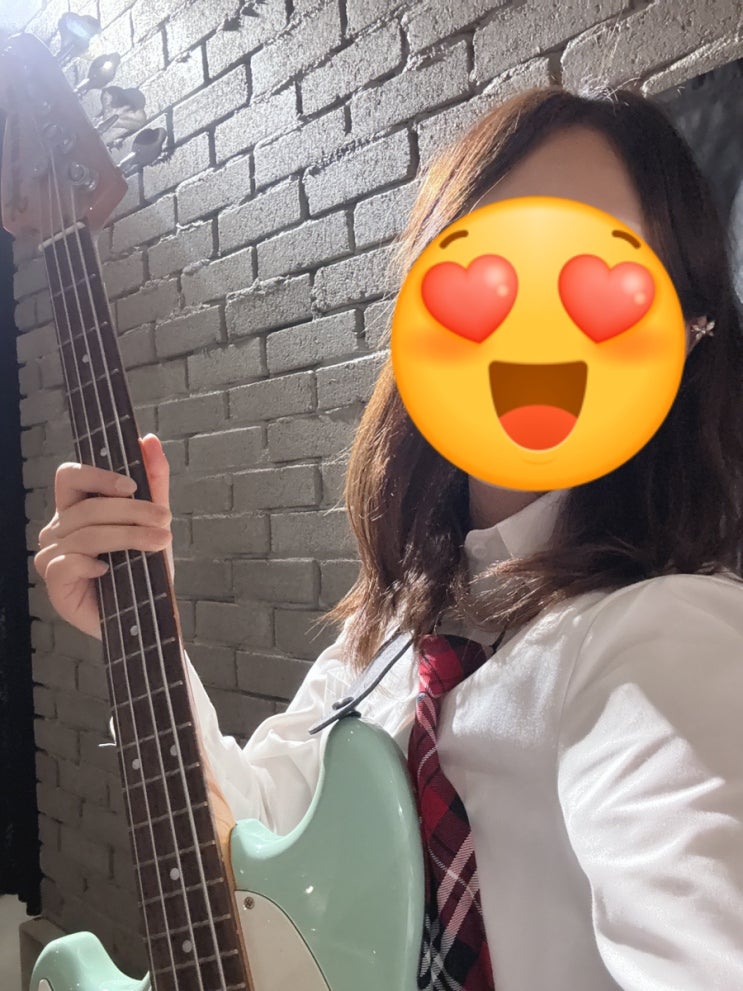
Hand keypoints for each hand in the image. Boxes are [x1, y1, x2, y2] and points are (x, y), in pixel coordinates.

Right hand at [34, 434, 173, 639]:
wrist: (148, 617)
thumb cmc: (145, 569)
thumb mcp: (155, 522)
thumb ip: (154, 481)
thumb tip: (148, 439)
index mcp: (76, 508)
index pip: (69, 476)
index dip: (97, 474)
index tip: (132, 487)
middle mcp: (59, 529)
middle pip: (86, 506)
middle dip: (131, 511)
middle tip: (165, 520)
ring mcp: (53, 557)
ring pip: (84, 533)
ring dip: (128, 536)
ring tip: (160, 543)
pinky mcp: (56, 585)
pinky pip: (66, 563)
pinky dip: (91, 563)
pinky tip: (110, 570)